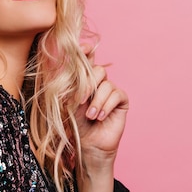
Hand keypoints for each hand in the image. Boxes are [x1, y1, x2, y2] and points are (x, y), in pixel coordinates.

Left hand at [76, 45, 128, 168]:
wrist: (88, 144)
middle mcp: (99, 82)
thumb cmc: (76, 124)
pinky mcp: (121, 101)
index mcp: (85, 80)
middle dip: (88, 85)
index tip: (82, 48)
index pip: (87, 60)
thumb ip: (71, 85)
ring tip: (91, 116)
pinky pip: (116, 94)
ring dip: (97, 101)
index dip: (86, 51)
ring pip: (106, 84)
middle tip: (80, 101)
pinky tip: (100, 116)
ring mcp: (111, 91)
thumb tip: (70, 67)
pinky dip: (106, 105)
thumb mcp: (69, 102)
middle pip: (98, 70)